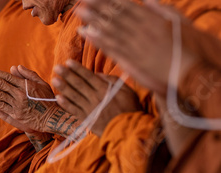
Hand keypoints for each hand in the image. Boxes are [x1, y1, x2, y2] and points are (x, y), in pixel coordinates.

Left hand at [0, 66, 79, 136]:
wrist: (53, 119)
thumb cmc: (48, 100)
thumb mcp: (42, 84)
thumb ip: (28, 75)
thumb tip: (14, 67)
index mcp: (26, 85)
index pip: (6, 77)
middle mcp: (20, 94)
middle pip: (0, 85)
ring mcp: (17, 106)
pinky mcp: (15, 116)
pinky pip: (1, 107)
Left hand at [52, 59, 141, 135]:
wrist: (127, 131)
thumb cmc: (130, 109)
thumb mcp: (128, 91)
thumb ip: (113, 81)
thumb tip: (98, 75)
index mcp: (106, 89)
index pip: (89, 76)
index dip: (78, 69)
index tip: (68, 62)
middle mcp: (96, 98)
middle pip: (79, 84)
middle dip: (67, 75)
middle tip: (57, 68)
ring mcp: (90, 109)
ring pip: (74, 96)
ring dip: (63, 87)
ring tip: (54, 80)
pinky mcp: (87, 119)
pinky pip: (74, 110)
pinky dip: (66, 104)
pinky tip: (58, 98)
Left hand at [76, 0, 198, 95]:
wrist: (186, 71)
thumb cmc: (183, 47)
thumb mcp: (177, 22)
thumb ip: (161, 10)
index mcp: (152, 19)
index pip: (126, 7)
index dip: (110, 0)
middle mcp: (141, 30)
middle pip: (115, 16)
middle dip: (98, 7)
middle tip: (81, 0)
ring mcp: (135, 45)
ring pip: (110, 30)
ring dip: (94, 20)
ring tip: (79, 12)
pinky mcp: (131, 60)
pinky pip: (112, 48)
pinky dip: (99, 40)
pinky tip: (87, 33)